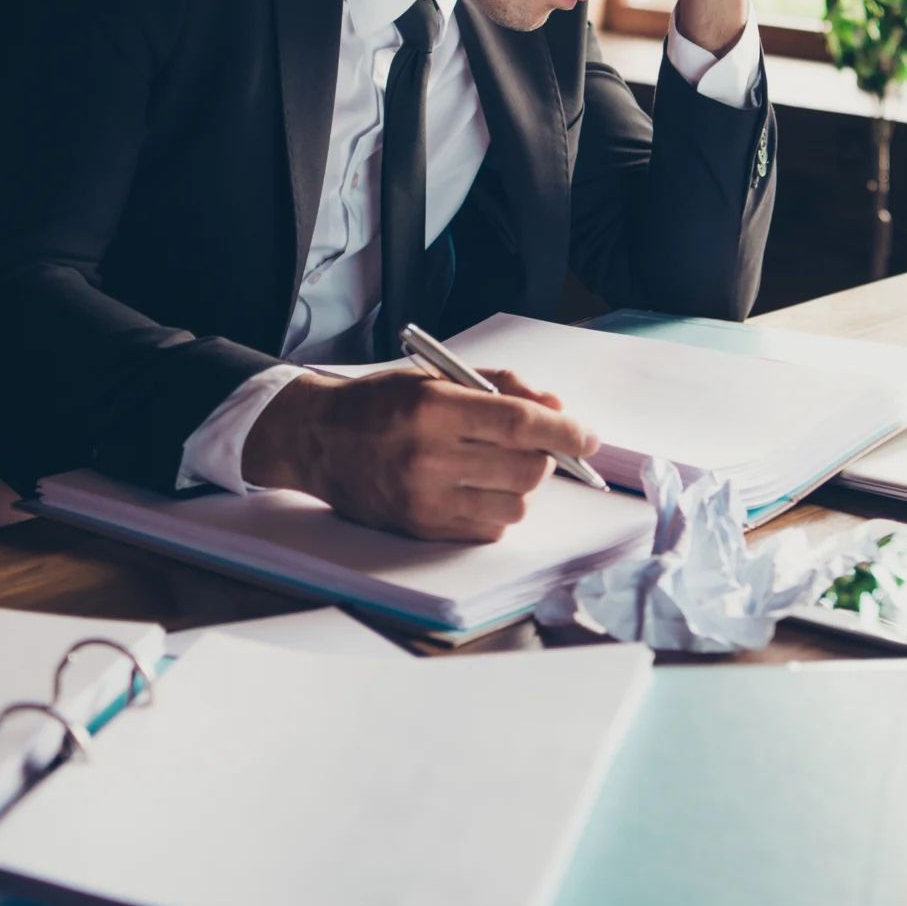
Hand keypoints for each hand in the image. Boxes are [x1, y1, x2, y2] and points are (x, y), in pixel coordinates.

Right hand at [238, 367, 600, 542]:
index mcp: (433, 409)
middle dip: (545, 456)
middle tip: (535, 445)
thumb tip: (557, 407)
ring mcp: (425, 499)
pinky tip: (478, 488)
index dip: (566, 430)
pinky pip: (490, 528)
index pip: (521, 423)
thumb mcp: (436, 376)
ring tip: (499, 466)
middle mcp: (429, 457)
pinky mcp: (422, 528)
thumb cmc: (380, 403)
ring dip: (522, 485)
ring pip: (515, 504)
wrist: (318, 440)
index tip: (589, 435)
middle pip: (527, 468)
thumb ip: (501, 386)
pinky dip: (498, 509)